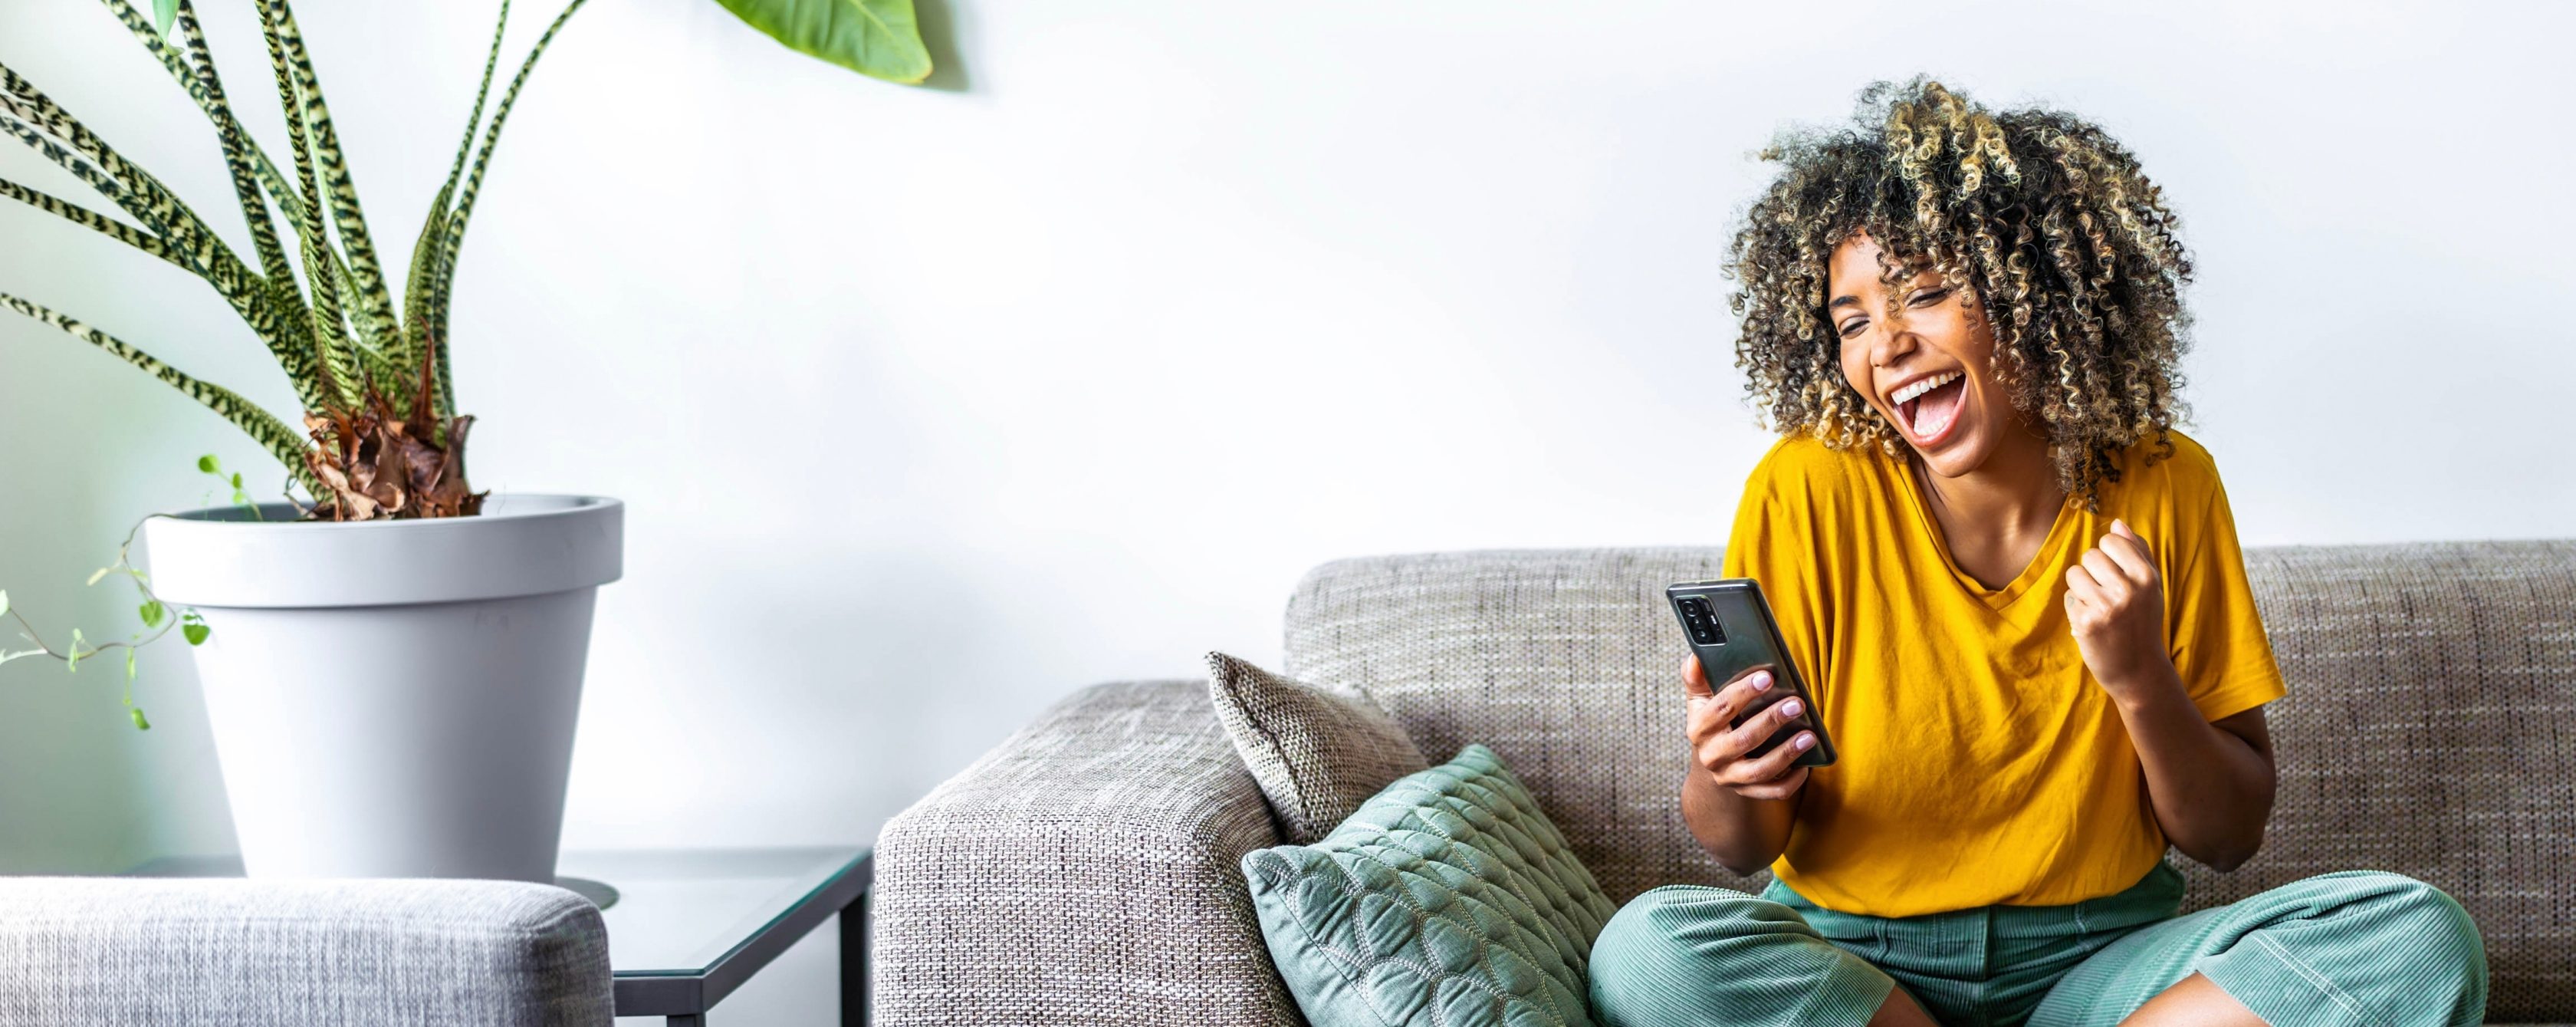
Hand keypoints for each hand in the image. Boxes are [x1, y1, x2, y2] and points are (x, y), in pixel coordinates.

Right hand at [1681, 655, 1813, 800]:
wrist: (1712, 763)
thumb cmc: (1714, 723)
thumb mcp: (1701, 701)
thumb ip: (1697, 678)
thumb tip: (1695, 657)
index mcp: (1698, 729)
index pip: (1721, 708)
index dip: (1744, 692)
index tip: (1767, 677)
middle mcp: (1712, 756)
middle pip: (1744, 739)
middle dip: (1772, 720)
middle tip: (1798, 703)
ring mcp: (1730, 777)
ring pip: (1760, 770)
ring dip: (1787, 752)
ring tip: (1809, 735)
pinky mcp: (1747, 792)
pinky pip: (1773, 792)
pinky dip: (1792, 781)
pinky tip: (1806, 765)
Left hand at [2064, 518, 2171, 695]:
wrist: (2138, 670)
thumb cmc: (2143, 622)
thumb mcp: (2151, 586)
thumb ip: (2138, 551)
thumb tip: (2117, 523)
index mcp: (2146, 576)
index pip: (2110, 540)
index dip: (2109, 556)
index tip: (2118, 575)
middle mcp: (2128, 589)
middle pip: (2089, 555)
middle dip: (2093, 572)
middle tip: (2108, 595)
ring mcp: (2106, 607)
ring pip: (2074, 574)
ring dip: (2082, 589)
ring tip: (2100, 608)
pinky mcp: (2086, 623)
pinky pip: (2069, 597)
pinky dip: (2077, 608)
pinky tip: (2093, 623)